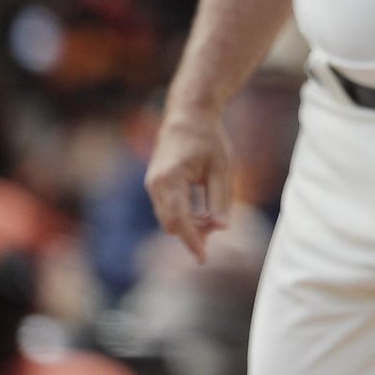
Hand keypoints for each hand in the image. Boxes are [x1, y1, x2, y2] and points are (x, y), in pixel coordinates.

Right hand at [145, 112, 234, 263]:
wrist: (188, 115)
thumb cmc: (208, 139)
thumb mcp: (222, 167)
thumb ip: (220, 198)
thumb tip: (221, 229)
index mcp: (170, 179)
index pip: (179, 220)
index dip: (192, 241)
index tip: (203, 259)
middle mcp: (155, 184)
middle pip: (171, 224)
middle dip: (193, 233)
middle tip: (218, 227)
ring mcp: (152, 185)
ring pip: (168, 219)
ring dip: (189, 226)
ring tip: (213, 218)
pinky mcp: (156, 185)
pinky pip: (167, 209)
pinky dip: (184, 216)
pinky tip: (203, 213)